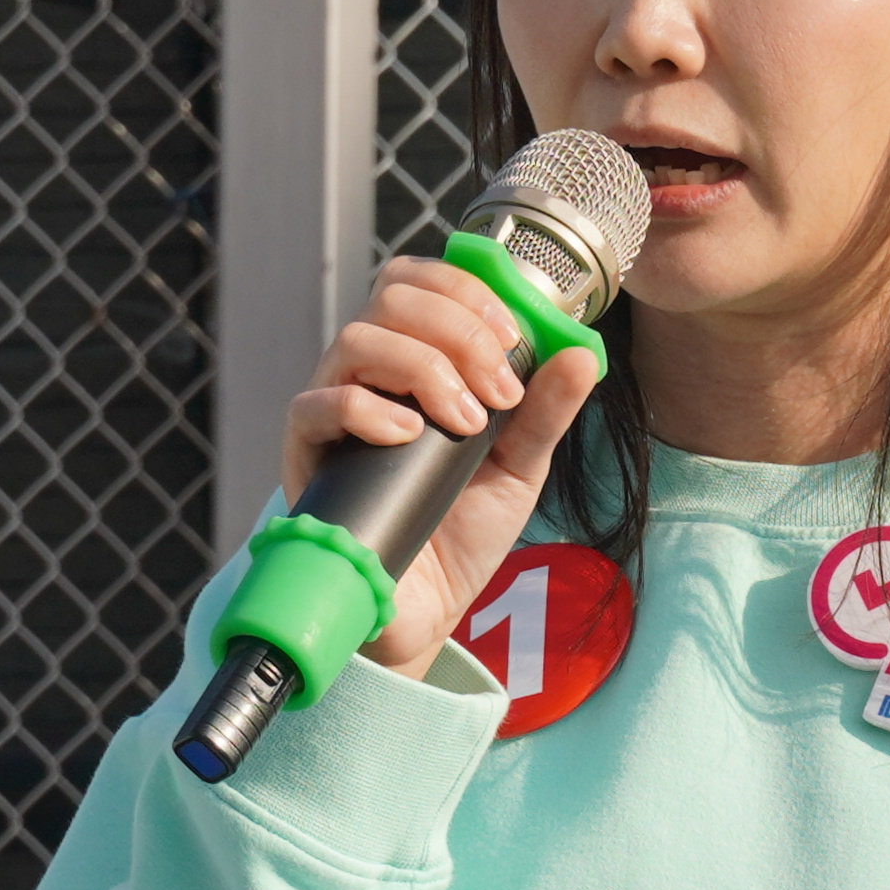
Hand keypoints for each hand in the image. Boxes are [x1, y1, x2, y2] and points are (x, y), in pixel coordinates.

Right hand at [282, 250, 610, 674]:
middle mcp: (368, 373)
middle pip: (391, 297)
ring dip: (423, 369)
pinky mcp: (306, 455)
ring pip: (356, 339)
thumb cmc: (463, 529)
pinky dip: (366, 408)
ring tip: (465, 424)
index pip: (419, 282)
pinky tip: (409, 436)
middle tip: (500, 391)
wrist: (428, 607)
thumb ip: (547, 410)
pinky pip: (315, 405)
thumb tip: (583, 353)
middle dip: (458, 331)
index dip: (465, 289)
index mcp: (415, 359)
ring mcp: (332, 410)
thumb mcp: (520, 465)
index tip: (515, 336)